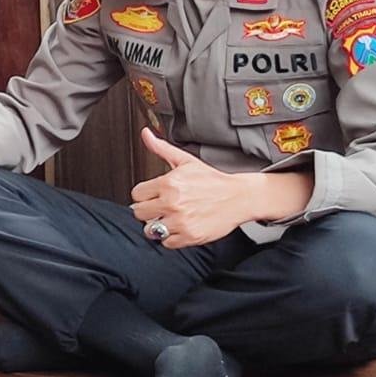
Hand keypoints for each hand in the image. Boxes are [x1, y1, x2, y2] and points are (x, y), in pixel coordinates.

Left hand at [130, 128, 247, 247]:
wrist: (239, 197)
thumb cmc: (212, 180)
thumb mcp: (185, 161)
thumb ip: (161, 148)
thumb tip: (146, 133)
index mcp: (168, 183)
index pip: (136, 194)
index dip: (144, 195)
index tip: (153, 195)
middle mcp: (172, 203)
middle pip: (138, 213)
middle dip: (148, 209)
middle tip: (160, 207)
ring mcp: (180, 221)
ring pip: (150, 230)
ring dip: (157, 225)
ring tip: (169, 217)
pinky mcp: (190, 236)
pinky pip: (166, 243)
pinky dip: (171, 237)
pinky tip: (180, 226)